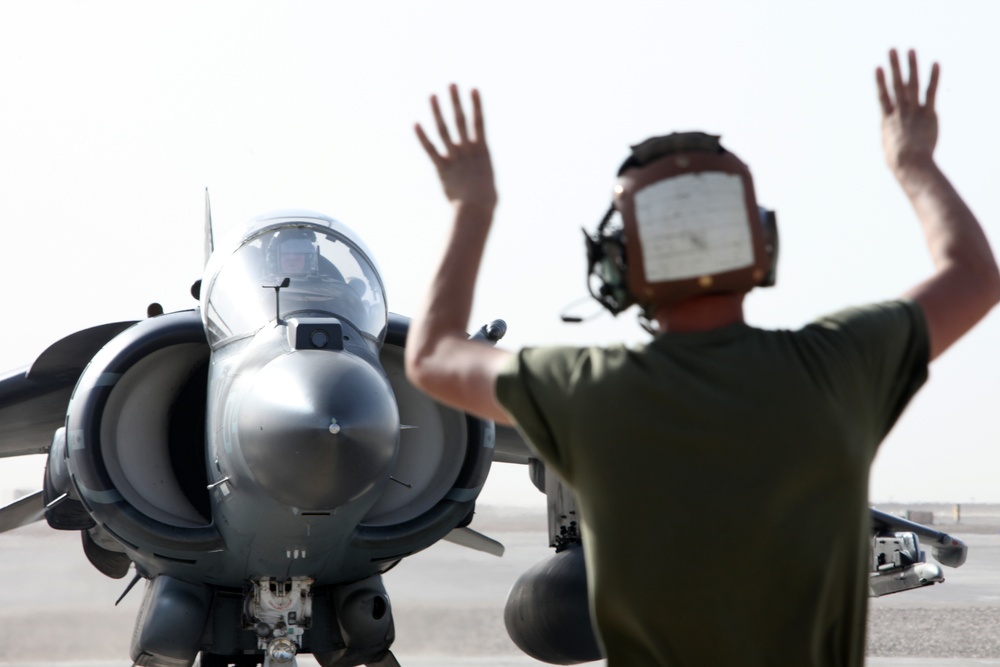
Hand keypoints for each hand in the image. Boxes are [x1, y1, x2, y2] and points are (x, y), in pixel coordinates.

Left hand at [416, 85, 497, 210]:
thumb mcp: (487, 182)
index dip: (476, 105)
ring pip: (444, 130)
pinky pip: (431, 150)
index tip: (473, 89)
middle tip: (452, 84)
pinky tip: (416, 123)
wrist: (476, 209)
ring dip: (438, 112)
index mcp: (482, 151)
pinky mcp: (442, 168)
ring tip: (433, 95)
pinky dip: (423, 137)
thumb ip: (482, 173)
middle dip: (456, 101)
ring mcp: (454, 158)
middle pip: (460, 121)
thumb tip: (482, 179)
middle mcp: (468, 150)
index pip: (479, 122)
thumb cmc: (485, 201)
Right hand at [876, 49, 939, 175]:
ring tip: (910, 50)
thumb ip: (893, 139)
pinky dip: (933, 77)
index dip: (880, 80)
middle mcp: (899, 112)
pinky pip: (931, 92)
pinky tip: (935, 63)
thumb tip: (893, 142)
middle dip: (894, 66)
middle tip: (892, 50)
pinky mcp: (928, 114)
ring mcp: (914, 111)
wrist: (911, 164)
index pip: (883, 96)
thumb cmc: (899, 163)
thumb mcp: (890, 149)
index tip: (877, 67)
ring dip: (911, 66)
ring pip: (912, 84)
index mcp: (887, 120)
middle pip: (896, 84)